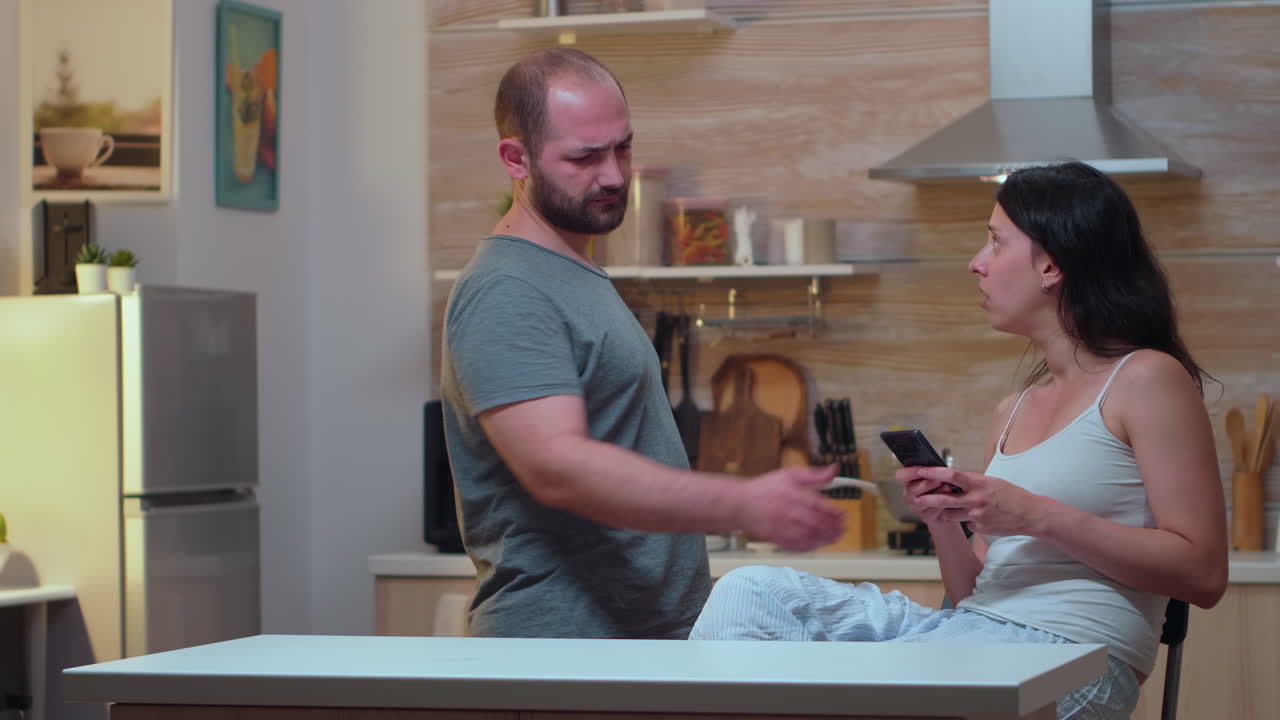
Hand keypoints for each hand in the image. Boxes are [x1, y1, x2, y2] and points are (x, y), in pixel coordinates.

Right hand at [737, 464, 845, 550]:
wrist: (741, 504)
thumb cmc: (766, 488)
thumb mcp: (790, 474)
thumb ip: (814, 474)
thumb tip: (835, 469)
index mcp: (792, 493)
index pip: (818, 505)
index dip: (834, 512)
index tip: (843, 514)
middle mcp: (787, 511)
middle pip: (815, 523)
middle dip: (833, 527)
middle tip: (843, 528)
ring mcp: (781, 527)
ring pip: (808, 536)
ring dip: (825, 539)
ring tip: (835, 537)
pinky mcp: (776, 538)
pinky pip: (797, 546)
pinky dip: (810, 546)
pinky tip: (818, 544)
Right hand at [895, 467, 950, 524]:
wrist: (951, 507)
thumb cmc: (942, 487)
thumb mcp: (937, 476)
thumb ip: (933, 471)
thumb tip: (938, 467)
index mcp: (908, 481)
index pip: (900, 476)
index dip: (911, 472)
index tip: (924, 470)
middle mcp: (908, 494)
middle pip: (911, 489)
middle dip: (928, 483)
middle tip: (940, 479)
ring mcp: (915, 507)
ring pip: (922, 501)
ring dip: (937, 493)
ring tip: (949, 487)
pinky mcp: (925, 517)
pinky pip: (932, 511)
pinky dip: (942, 505)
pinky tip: (949, 500)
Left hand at [901, 466, 1048, 536]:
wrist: (1030, 514)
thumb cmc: (1009, 494)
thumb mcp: (990, 482)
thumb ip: (970, 482)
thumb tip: (949, 480)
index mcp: (978, 483)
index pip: (950, 475)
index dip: (932, 473)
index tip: (919, 471)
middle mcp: (976, 499)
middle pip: (944, 499)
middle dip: (927, 499)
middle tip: (917, 498)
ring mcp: (977, 515)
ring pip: (950, 514)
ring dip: (945, 511)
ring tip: (945, 508)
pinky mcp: (979, 528)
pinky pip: (965, 524)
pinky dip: (967, 521)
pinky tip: (980, 517)